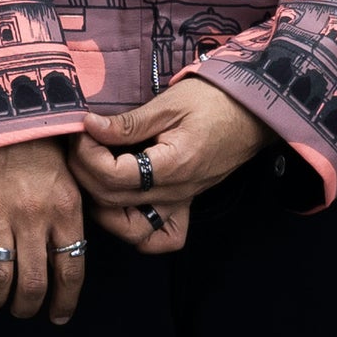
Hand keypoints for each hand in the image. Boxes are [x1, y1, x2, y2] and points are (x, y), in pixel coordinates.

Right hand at [0, 138, 87, 321]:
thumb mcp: (69, 178)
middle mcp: (33, 215)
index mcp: (66, 208)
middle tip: (23, 310)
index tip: (59, 315)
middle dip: (27, 308)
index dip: (65, 301)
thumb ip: (69, 218)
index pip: (71, 269)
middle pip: (33, 284)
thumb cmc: (36, 146)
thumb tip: (67, 261)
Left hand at [70, 77, 270, 255]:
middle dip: (85, 173)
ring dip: (102, 207)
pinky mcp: (186, 203)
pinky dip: (139, 232)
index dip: (87, 154)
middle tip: (83, 143)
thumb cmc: (215, 100)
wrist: (253, 110)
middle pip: (112, 203)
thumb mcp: (169, 104)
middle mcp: (176, 194)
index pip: (112, 176)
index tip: (85, 129)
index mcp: (173, 166)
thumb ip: (128, 123)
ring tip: (96, 172)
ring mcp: (182, 203)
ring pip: (130, 230)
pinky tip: (125, 206)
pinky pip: (162, 237)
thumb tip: (88, 127)